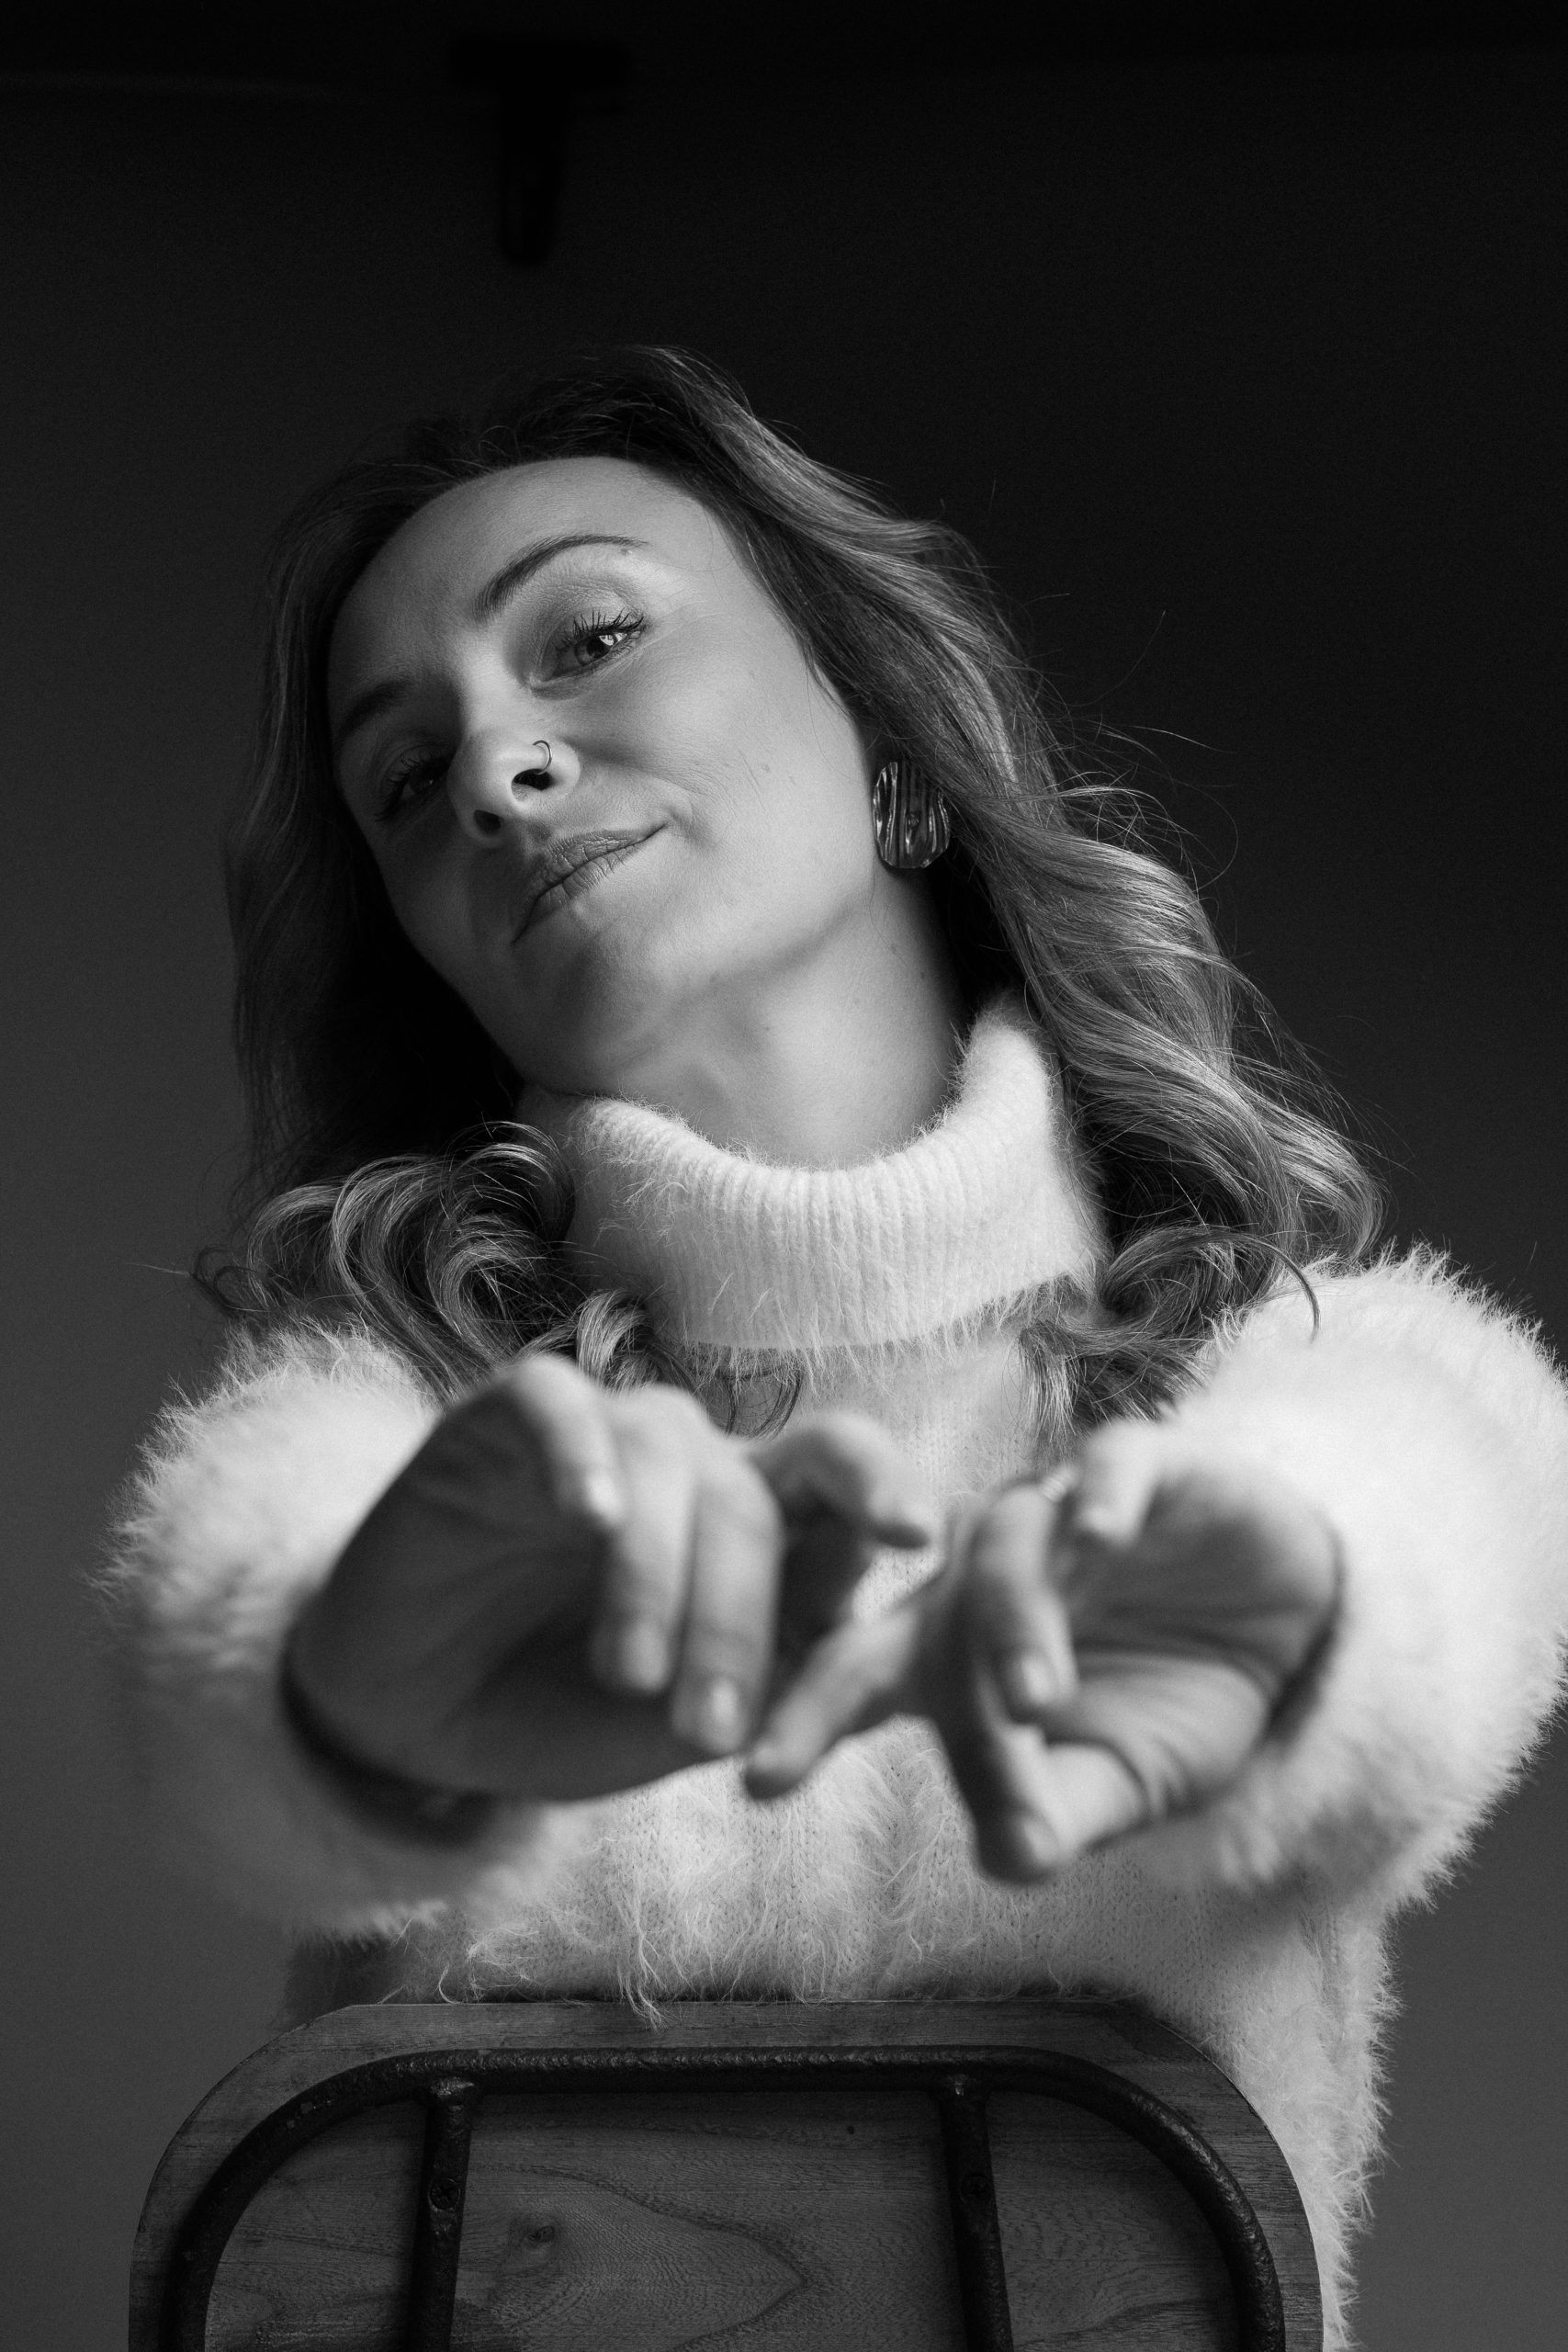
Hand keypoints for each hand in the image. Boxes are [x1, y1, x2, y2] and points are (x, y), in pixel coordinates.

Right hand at [284, 1354, 933, 1806]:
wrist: (410, 1715)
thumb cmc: (561, 1716)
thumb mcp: (669, 1729)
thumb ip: (758, 1690)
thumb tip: (851, 1668)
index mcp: (769, 1531)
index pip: (852, 1487)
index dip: (888, 1497)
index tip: (917, 1536)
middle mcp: (700, 1466)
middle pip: (761, 1491)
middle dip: (741, 1610)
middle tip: (706, 1722)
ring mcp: (608, 1434)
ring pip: (668, 1460)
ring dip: (655, 1576)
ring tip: (629, 1673)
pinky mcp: (508, 1417)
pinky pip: (559, 1406)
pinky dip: (582, 1455)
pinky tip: (588, 1516)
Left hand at [745, 1419, 1341, 1879]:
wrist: (1294, 1628)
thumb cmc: (1173, 1701)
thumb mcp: (1120, 1780)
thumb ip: (1058, 1814)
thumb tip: (1007, 1864)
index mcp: (950, 1652)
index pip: (858, 1682)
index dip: (806, 1723)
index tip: (754, 1782)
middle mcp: (982, 1574)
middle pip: (906, 1612)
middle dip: (856, 1672)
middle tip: (828, 1732)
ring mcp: (1059, 1514)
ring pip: (1004, 1547)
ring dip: (1012, 1622)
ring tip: (1034, 1700)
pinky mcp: (1144, 1466)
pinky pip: (1109, 1466)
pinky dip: (1101, 1497)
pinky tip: (1103, 1538)